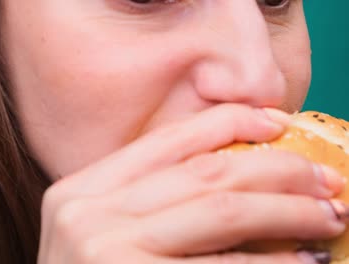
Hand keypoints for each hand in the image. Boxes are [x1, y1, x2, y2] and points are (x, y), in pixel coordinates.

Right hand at [37, 104, 345, 263]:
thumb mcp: (100, 234)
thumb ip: (146, 203)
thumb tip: (231, 175)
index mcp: (79, 190)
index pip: (166, 140)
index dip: (230, 123)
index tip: (278, 124)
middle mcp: (86, 213)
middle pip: (203, 173)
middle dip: (277, 170)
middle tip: (324, 179)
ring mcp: (106, 250)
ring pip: (221, 211)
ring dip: (287, 211)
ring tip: (327, 215)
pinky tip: (300, 263)